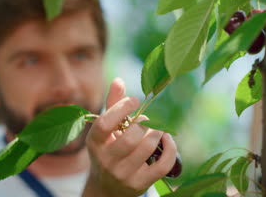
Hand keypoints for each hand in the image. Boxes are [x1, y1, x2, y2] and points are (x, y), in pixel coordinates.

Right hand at [82, 78, 176, 196]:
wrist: (107, 188)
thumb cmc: (108, 150)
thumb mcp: (105, 130)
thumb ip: (112, 105)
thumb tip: (119, 80)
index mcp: (95, 142)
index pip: (104, 124)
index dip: (122, 108)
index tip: (135, 100)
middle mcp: (106, 160)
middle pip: (130, 137)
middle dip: (144, 124)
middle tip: (146, 121)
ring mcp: (123, 174)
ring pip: (147, 148)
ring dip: (157, 133)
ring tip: (155, 130)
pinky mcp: (140, 184)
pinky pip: (162, 165)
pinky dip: (170, 148)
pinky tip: (167, 139)